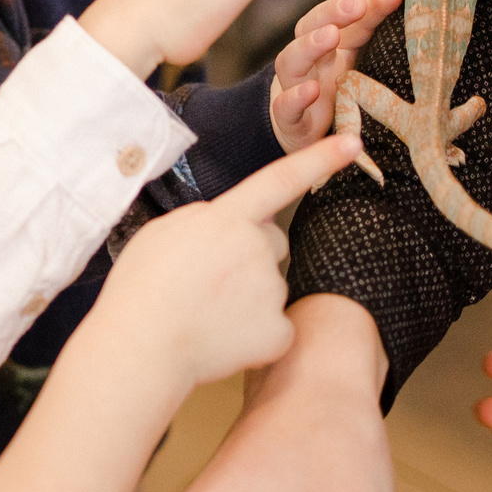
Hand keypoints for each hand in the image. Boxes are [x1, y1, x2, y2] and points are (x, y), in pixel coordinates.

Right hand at [96, 135, 361, 389]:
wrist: (140, 348)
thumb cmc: (141, 289)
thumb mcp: (163, 232)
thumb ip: (204, 219)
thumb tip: (228, 222)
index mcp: (227, 218)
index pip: (280, 180)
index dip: (319, 159)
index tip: (352, 143)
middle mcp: (257, 248)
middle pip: (272, 241)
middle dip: (251, 255)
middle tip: (206, 281)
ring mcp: (271, 291)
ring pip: (271, 286)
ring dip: (248, 298)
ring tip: (203, 313)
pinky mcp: (278, 332)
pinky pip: (276, 326)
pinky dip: (254, 336)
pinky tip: (221, 339)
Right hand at [268, 0, 402, 154]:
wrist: (298, 127)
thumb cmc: (327, 82)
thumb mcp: (349, 51)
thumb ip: (361, 19)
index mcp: (321, 39)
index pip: (336, 13)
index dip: (361, 1)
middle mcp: (305, 57)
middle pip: (308, 27)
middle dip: (332, 13)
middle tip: (357, 4)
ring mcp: (294, 85)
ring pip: (291, 60)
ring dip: (309, 45)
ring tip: (331, 35)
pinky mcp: (290, 118)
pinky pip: (285, 106)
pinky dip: (295, 97)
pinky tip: (312, 90)